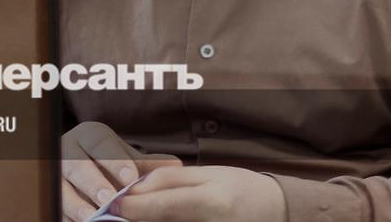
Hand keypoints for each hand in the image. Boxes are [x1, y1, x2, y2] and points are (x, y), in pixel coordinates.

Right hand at [61, 121, 180, 220]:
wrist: (82, 173)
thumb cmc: (109, 164)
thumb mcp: (127, 160)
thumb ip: (146, 163)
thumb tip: (174, 167)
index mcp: (88, 136)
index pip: (99, 142)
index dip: (114, 159)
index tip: (130, 177)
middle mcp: (65, 151)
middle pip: (75, 165)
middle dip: (93, 182)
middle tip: (109, 198)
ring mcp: (53, 175)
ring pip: (59, 188)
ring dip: (76, 203)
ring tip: (92, 216)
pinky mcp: (48, 197)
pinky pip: (54, 207)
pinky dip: (66, 216)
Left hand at [110, 165, 285, 221]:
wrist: (276, 213)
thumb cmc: (241, 188)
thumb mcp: (208, 174)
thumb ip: (168, 180)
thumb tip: (134, 190)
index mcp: (211, 201)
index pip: (160, 206)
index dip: (132, 208)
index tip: (114, 205)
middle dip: (137, 220)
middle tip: (120, 214)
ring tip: (139, 216)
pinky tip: (160, 220)